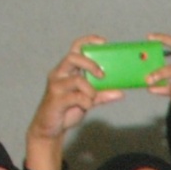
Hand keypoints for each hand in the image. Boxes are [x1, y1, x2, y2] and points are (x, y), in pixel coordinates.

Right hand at [24, 37, 119, 169]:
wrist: (50, 128)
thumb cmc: (67, 109)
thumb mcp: (87, 100)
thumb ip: (101, 94)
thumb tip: (120, 92)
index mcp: (67, 69)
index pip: (75, 47)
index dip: (88, 41)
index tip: (103, 42)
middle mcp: (59, 73)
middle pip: (73, 57)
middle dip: (90, 64)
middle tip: (102, 75)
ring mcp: (56, 85)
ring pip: (76, 79)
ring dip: (90, 89)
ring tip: (93, 98)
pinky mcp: (56, 99)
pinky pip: (76, 97)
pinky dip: (86, 102)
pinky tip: (87, 106)